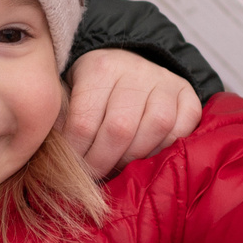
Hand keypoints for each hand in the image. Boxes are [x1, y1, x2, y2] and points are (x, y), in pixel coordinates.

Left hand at [65, 50, 202, 177]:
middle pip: (119, 129)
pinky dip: (165, 148)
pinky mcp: (187, 94)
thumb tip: (54, 164)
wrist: (129, 66)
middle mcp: (135, 70)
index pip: (84, 123)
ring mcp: (165, 81)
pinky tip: (147, 154)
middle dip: (103, 162)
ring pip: (155, 128)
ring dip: (135, 158)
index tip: (71, 170)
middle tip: (93, 176)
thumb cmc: (94, 89)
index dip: (76, 155)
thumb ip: (63, 122)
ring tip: (119, 166)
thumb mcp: (72, 94)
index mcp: (99, 68)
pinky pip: (181, 129)